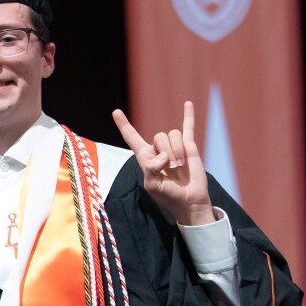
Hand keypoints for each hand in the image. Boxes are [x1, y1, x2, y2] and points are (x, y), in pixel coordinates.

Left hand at [112, 101, 216, 225]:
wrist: (188, 201)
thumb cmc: (167, 195)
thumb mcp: (152, 185)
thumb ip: (151, 169)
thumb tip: (164, 156)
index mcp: (145, 158)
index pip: (132, 138)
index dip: (124, 125)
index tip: (116, 112)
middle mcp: (158, 150)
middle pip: (159, 136)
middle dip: (167, 151)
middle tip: (172, 169)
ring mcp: (174, 147)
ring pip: (173, 134)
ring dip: (178, 150)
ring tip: (180, 165)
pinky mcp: (189, 147)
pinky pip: (188, 128)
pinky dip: (188, 116)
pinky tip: (187, 103)